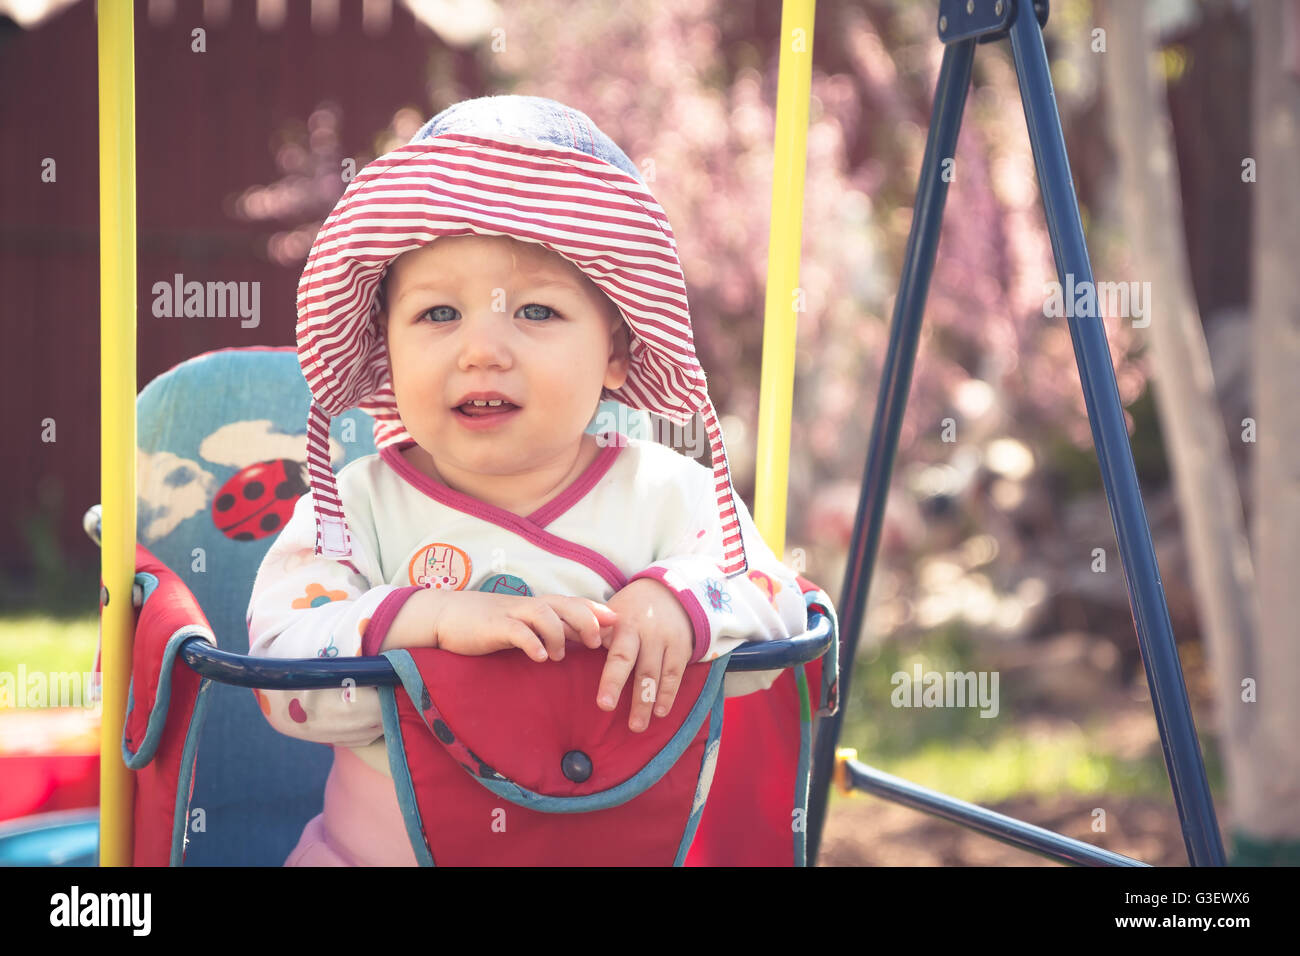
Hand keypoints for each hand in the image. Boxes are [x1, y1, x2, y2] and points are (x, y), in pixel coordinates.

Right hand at [428, 589, 616, 661]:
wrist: (446, 616)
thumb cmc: (488, 625)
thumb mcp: (523, 626)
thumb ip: (550, 630)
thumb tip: (580, 641)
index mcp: (539, 606)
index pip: (575, 603)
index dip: (598, 611)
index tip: (619, 623)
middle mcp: (530, 605)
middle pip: (566, 604)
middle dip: (587, 620)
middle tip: (597, 642)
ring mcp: (512, 613)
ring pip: (545, 614)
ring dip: (558, 635)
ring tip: (559, 656)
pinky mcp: (494, 625)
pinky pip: (518, 631)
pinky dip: (532, 643)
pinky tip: (540, 657)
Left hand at [596, 578, 694, 732]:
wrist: (669, 593)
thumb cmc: (629, 610)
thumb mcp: (609, 614)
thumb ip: (589, 629)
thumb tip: (560, 641)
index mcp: (623, 625)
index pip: (617, 656)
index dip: (611, 680)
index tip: (604, 705)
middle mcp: (645, 633)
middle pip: (637, 667)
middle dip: (630, 696)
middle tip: (621, 721)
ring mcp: (665, 640)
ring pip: (656, 675)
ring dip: (647, 702)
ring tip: (637, 726)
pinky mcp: (682, 648)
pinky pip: (675, 674)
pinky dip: (668, 694)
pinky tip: (661, 713)